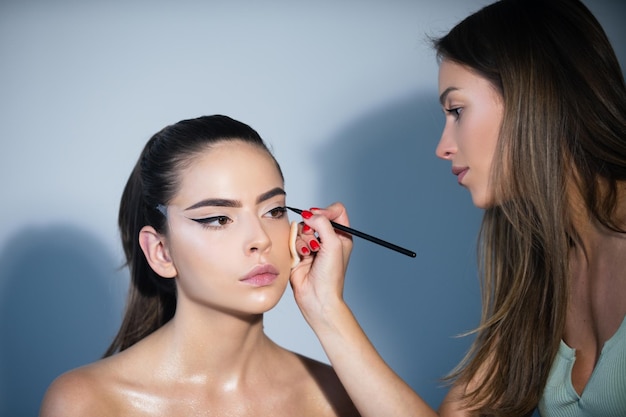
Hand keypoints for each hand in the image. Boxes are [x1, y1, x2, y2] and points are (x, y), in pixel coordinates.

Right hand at [289, 202, 352, 327]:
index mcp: (341, 236)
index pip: (336, 211)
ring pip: (301, 228)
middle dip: (311, 229)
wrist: (316, 296)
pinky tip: (301, 259)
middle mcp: (327, 239)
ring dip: (303, 240)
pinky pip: (292, 239)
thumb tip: (309, 215)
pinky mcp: (298, 252)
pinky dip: (295, 247)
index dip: (326, 210)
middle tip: (314, 242)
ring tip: (308, 254)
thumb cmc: (331, 276)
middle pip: (315, 218)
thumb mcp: (334, 244)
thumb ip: (323, 223)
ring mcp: (312, 245)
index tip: (319, 216)